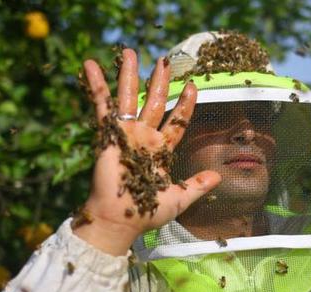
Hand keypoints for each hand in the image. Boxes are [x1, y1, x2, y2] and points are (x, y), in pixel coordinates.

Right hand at [74, 49, 221, 254]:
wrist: (119, 220)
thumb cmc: (146, 213)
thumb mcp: (180, 198)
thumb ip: (197, 185)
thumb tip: (219, 178)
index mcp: (161, 150)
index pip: (176, 121)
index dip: (184, 104)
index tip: (192, 86)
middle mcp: (144, 138)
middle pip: (154, 102)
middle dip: (159, 82)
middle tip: (165, 61)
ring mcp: (126, 134)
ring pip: (130, 98)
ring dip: (129, 75)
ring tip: (130, 52)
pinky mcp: (108, 134)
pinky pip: (103, 106)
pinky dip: (98, 86)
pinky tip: (91, 65)